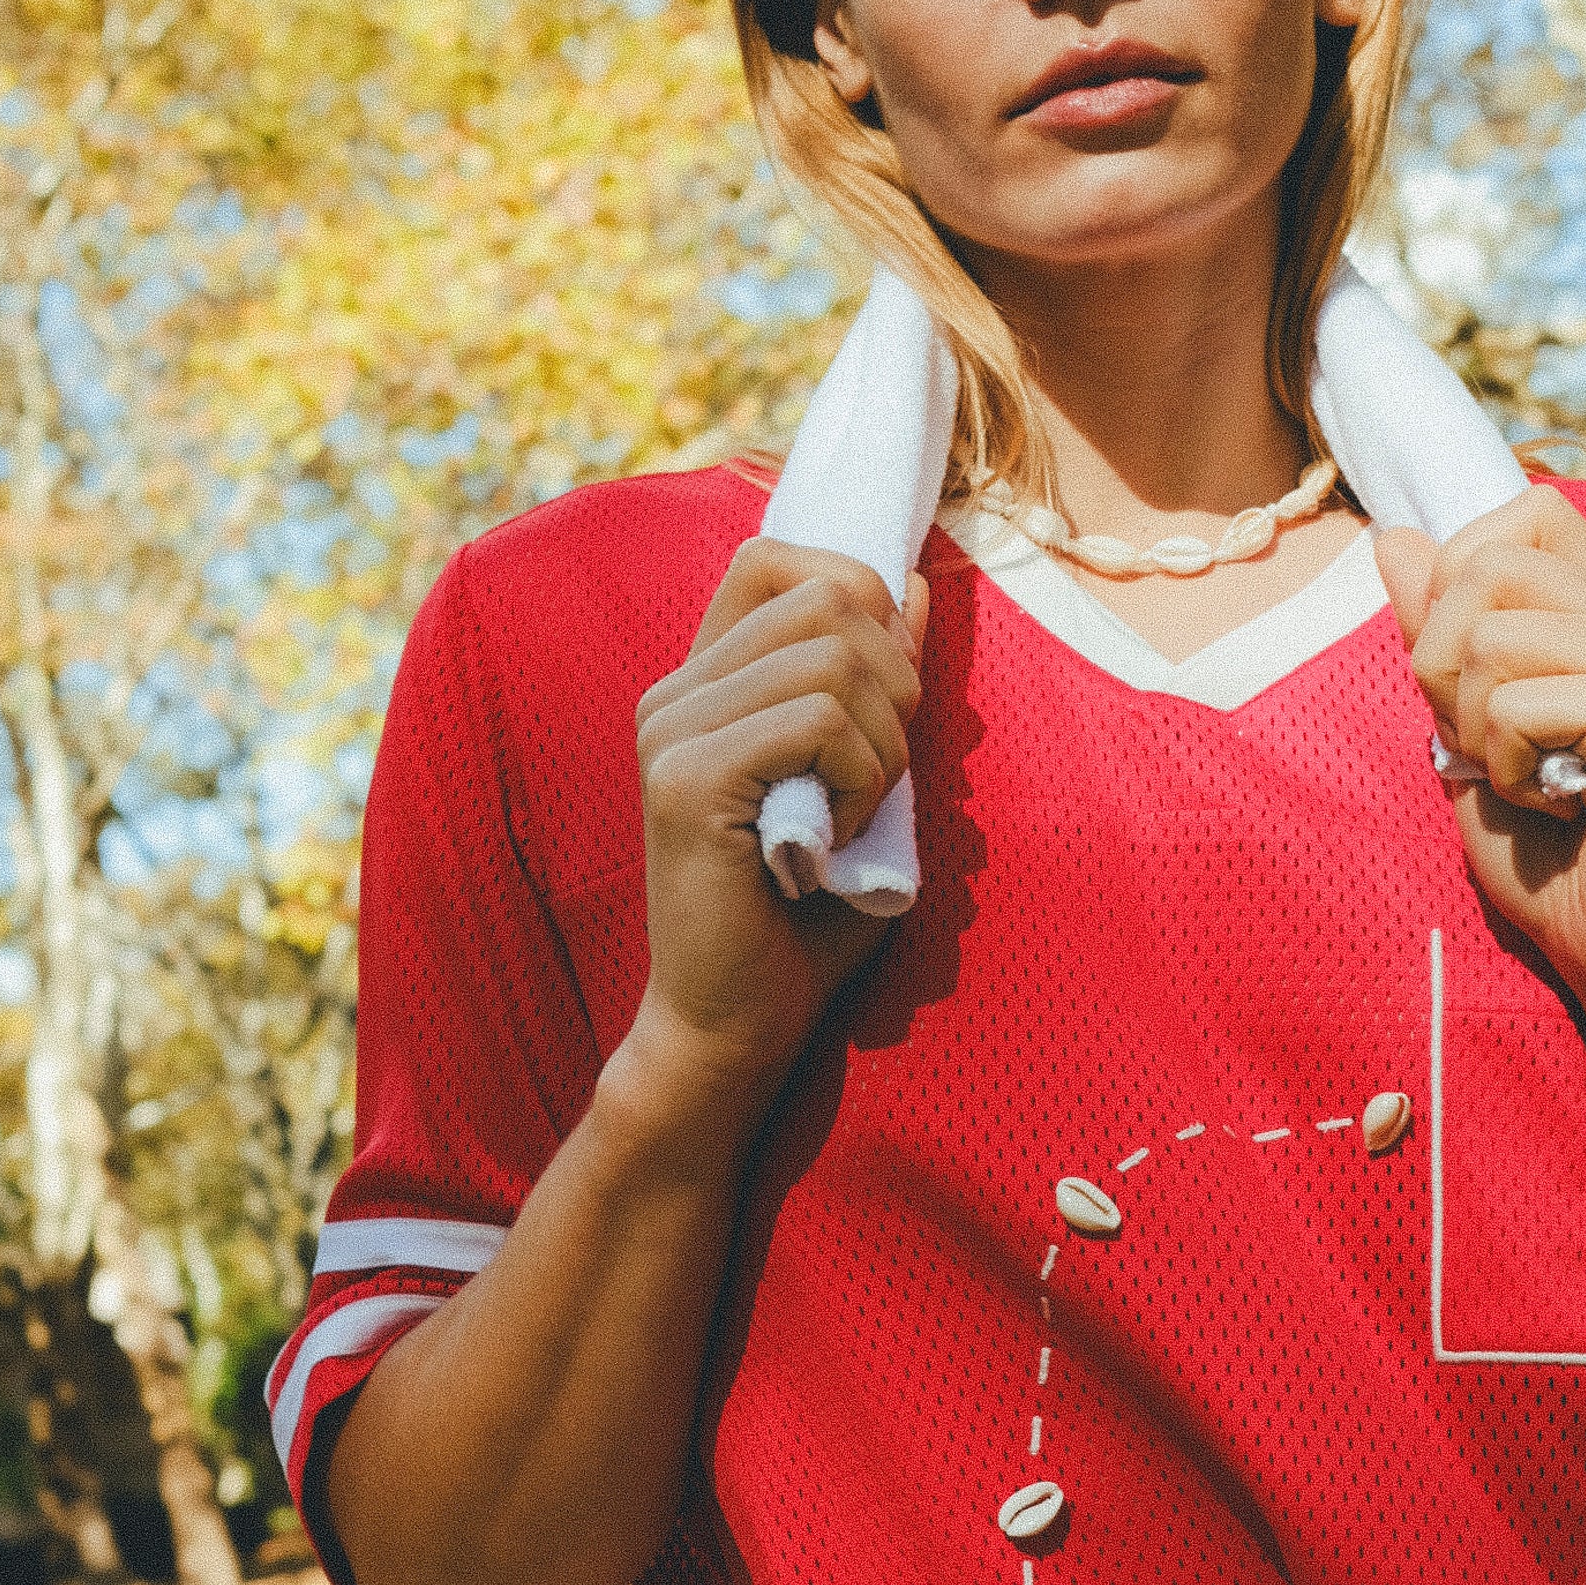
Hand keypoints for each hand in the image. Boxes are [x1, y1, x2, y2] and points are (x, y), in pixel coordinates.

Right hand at [625, 539, 927, 1109]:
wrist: (736, 1026)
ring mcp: (671, 732)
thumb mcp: (861, 778)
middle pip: (829, 595)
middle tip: (879, 774)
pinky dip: (860, 780)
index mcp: (701, 683)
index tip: (884, 688)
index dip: (857, 595)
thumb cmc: (805, 917)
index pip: (776, 558)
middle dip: (896, 679)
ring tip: (851, 817)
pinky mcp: (687, 780)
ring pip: (833, 657)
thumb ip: (877, 684)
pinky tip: (831, 841)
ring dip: (881, 743)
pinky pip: (818, 722)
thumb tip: (914, 586)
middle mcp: (673, 694)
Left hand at [1376, 490, 1585, 1048]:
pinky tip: (1556, 804)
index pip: (1525, 511)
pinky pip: (1520, 705)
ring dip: (1478, 728)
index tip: (1472, 675)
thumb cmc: (1549, 853)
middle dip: (1445, 663)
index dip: (1461, 577)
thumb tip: (1392, 535)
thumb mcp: (1467, 728)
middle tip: (1491, 744)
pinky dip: (1507, 768)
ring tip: (1532, 780)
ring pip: (1491, 637)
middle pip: (1488, 564)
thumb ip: (1437, 635)